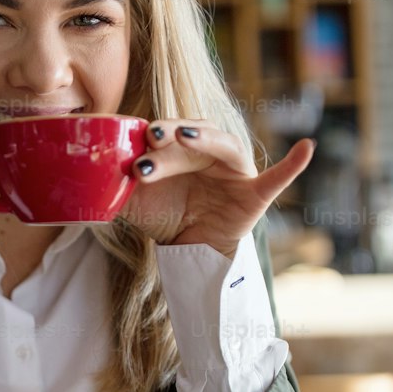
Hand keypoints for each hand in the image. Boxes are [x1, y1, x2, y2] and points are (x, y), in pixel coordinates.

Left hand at [121, 121, 315, 256]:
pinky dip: (294, 164)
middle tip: (151, 138)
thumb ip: (115, 186)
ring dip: (204, 138)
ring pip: (222, 147)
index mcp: (182, 151)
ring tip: (183, 135)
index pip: (167, 136)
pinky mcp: (254, 195)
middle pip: (191, 138)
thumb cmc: (166, 219)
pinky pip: (277, 178)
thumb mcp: (135, 203)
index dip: (153, 137)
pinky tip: (308, 147)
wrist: (190, 256)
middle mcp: (209, 155)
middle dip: (170, 138)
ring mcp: (234, 172)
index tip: (136, 141)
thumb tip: (84, 177)